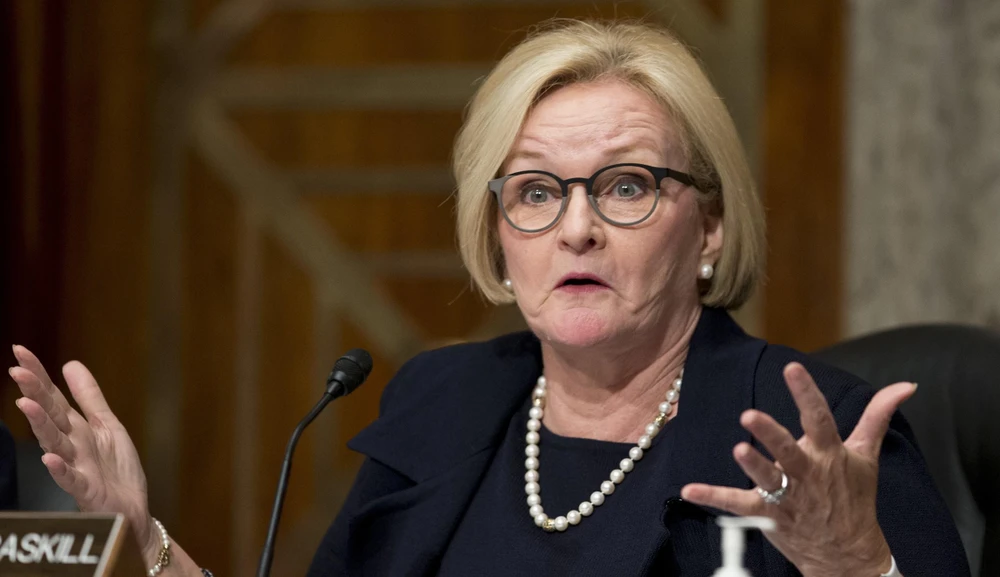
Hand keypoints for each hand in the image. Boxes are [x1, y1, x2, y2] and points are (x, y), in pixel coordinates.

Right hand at [8, 345, 159, 562]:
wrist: (133, 510)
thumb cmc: (116, 469)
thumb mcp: (106, 425)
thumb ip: (89, 397)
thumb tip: (70, 363)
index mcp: (77, 428)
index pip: (53, 397)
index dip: (39, 375)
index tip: (20, 351)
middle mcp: (72, 445)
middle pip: (51, 415)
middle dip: (35, 393)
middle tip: (16, 370)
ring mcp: (77, 467)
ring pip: (55, 443)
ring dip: (40, 425)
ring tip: (27, 405)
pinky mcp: (87, 490)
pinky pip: (71, 479)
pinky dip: (60, 468)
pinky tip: (49, 457)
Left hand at [681, 362, 913, 576]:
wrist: (848, 553)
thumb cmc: (854, 498)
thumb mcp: (867, 456)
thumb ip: (877, 416)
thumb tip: (904, 386)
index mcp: (829, 454)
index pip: (819, 418)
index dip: (806, 393)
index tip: (792, 369)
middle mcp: (808, 473)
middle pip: (788, 450)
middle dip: (771, 434)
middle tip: (750, 416)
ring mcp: (787, 496)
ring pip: (768, 479)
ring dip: (752, 466)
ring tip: (738, 449)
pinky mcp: (768, 515)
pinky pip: (737, 505)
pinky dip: (713, 497)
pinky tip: (689, 490)